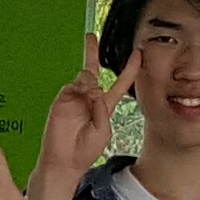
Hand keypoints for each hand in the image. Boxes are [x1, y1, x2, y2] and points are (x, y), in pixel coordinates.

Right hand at [36, 32, 130, 191]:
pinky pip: (74, 85)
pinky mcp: (62, 101)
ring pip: (86, 77)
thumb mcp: (103, 131)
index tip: (137, 53)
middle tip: (91, 37)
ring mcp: (75, 99)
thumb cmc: (85, 151)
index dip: (129, 68)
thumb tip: (96, 90)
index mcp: (104, 107)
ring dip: (91, 82)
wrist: (63, 162)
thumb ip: (103, 110)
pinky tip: (85, 94)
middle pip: (94, 71)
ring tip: (91, 94)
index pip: (119, 83)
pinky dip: (82, 86)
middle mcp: (89, 99)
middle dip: (93, 53)